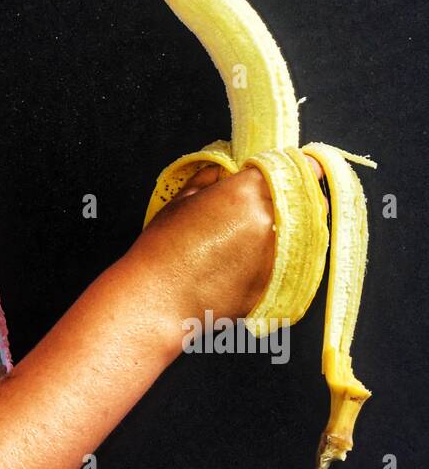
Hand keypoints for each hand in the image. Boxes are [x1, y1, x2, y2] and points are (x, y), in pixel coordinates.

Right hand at [131, 155, 327, 324]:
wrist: (160, 300)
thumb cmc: (162, 251)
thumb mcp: (181, 202)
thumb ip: (208, 181)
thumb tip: (223, 172)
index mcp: (245, 192)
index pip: (291, 169)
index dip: (299, 168)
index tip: (302, 168)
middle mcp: (268, 221)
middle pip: (307, 200)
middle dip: (300, 197)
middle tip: (285, 199)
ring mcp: (277, 255)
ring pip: (308, 232)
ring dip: (299, 227)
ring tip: (273, 229)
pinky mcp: (278, 284)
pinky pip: (296, 262)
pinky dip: (289, 256)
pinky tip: (267, 257)